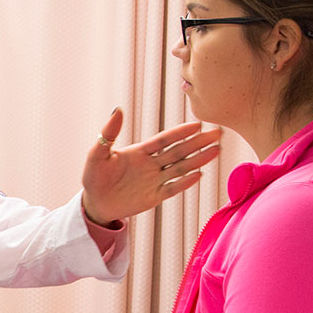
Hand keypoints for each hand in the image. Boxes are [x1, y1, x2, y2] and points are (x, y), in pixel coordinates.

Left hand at [80, 108, 220, 224]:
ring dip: (198, 160)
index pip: (164, 140)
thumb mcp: (97, 154)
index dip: (180, 132)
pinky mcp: (154, 197)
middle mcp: (151, 164)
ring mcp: (155, 180)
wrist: (94, 203)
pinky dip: (184, 182)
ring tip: (216, 150)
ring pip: (180, 168)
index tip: (197, 124)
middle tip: (218, 133)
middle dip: (198, 142)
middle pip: (179, 152)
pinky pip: (172, 188)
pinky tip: (199, 174)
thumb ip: (108, 133)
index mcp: (140, 152)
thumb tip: (118, 109)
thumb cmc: (94, 177)